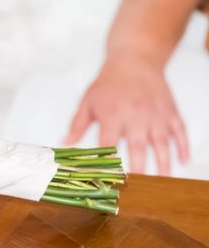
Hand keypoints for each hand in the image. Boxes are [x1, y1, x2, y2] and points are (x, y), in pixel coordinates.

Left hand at [65, 54, 188, 174]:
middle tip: (138, 187)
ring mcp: (156, 115)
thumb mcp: (88, 101)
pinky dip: (183, 146)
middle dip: (139, 168)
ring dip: (163, 163)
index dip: (108, 162)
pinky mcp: (170, 111)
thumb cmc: (109, 83)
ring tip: (162, 182)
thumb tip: (65, 144)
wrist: (135, 60)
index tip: (107, 179)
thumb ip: (77, 124)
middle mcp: (136, 116)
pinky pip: (179, 130)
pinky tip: (182, 160)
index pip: (109, 143)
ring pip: (162, 142)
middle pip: (138, 146)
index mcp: (113, 115)